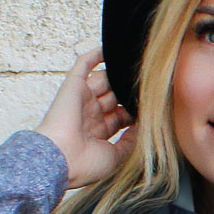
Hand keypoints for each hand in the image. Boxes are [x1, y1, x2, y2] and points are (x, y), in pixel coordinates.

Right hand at [35, 48, 135, 188]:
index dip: (134, 112)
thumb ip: (131, 141)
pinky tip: (111, 49)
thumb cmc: (85, 164)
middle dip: (128, 94)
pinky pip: (83, 65)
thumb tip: (143, 127)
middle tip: (147, 86)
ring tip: (136, 66)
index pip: (119, 117)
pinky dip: (95, 56)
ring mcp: (81, 100)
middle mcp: (88, 115)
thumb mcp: (116, 156)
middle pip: (113, 98)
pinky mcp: (73, 87)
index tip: (152, 108)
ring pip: (103, 82)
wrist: (61, 159)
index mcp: (96, 133)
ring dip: (118, 75)